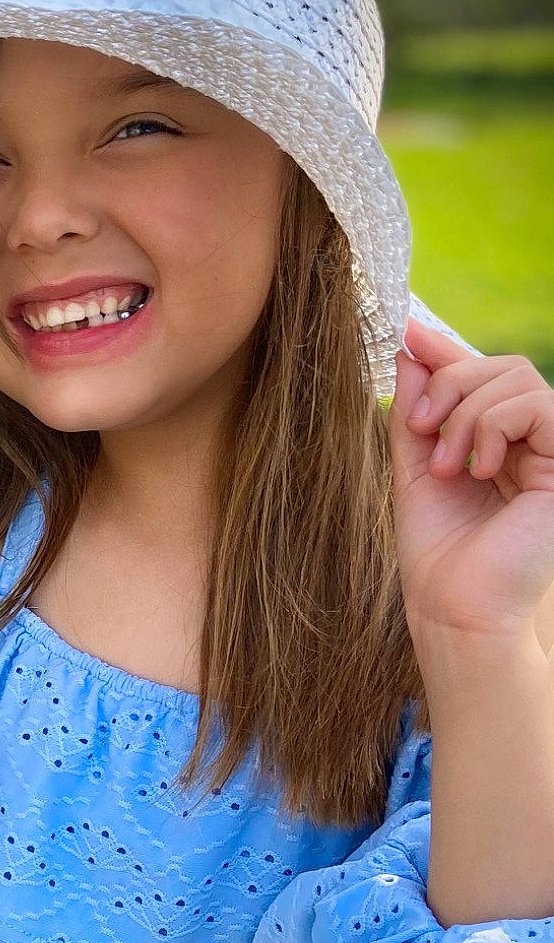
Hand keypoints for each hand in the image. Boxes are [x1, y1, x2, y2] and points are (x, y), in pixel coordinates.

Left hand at [391, 320, 553, 647]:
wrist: (456, 608)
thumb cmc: (439, 553)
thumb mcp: (416, 469)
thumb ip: (417, 414)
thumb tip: (411, 350)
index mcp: (500, 443)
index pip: (482, 377)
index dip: (446, 351)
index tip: (405, 335)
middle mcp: (533, 443)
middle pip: (500, 366)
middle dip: (449, 383)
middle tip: (421, 427)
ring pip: (516, 378)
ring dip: (466, 412)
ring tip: (447, 465)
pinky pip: (536, 403)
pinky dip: (493, 425)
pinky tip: (479, 469)